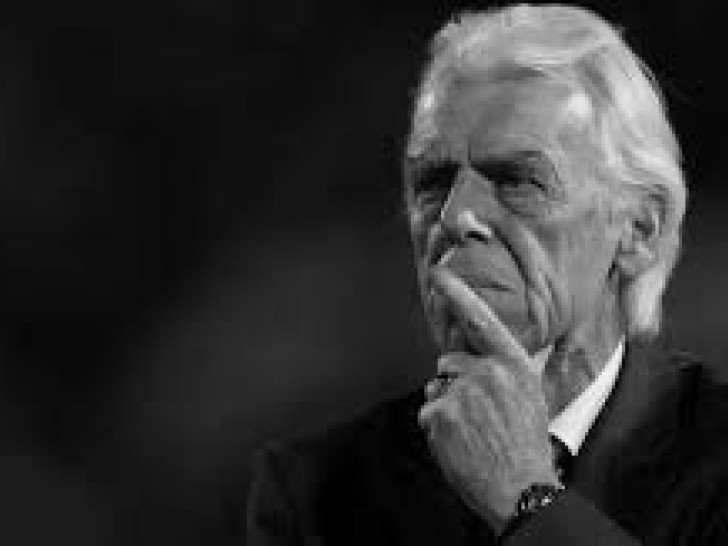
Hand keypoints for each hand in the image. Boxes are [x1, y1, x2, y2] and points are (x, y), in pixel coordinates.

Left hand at [419, 268, 560, 534]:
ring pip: (437, 387)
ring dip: (447, 405)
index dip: (458, 294)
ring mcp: (462, 393)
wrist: (521, 489)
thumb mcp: (530, 395)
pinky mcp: (440, 414)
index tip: (438, 274)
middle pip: (449, 361)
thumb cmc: (525, 444)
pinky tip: (459, 442)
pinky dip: (437, 427)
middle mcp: (488, 372)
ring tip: (472, 431)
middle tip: (479, 415)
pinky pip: (428, 411)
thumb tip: (479, 352)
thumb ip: (504, 368)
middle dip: (456, 382)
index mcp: (513, 364)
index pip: (481, 320)